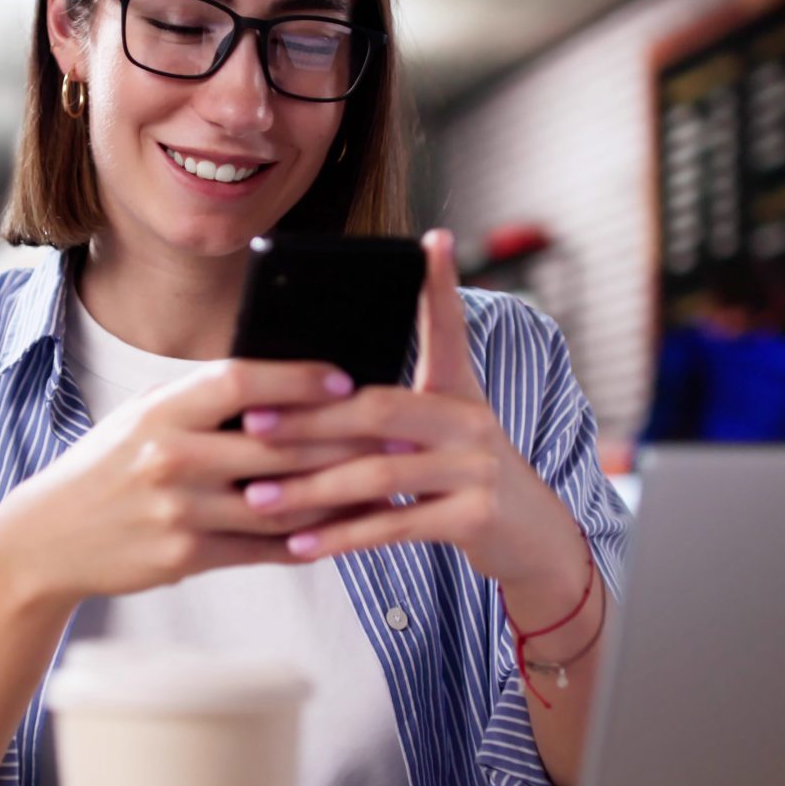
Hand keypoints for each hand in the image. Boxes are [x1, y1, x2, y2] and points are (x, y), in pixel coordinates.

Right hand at [0, 359, 381, 608]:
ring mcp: (178, 511)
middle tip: (392, 435)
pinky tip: (339, 532)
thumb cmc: (108, 467)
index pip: (240, 381)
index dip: (297, 378)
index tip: (344, 378)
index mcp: (161, 410)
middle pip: (274, 444)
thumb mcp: (142, 417)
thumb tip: (283, 386)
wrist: (49, 537)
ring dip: (337, 495)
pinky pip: (261, 549)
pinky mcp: (185, 557)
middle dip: (341, 440)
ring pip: (279, 502)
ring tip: (381, 485)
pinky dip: (306, 541)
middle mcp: (170, 457)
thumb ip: (203, 402)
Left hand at [234, 229, 588, 590]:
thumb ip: (394, 408)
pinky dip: (342, 536)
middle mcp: (472, 421)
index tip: (432, 241)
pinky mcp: (476, 517)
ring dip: (311, 490)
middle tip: (251, 426)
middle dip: (309, 419)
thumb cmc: (466, 478)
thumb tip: (325, 387)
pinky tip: (299, 544)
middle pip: (379, 409)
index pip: (449, 328)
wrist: (533, 539)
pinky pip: (395, 524)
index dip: (442, 285)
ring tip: (258, 499)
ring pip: (379, 473)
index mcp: (459, 391)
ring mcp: (478, 469)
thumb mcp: (445, 430)